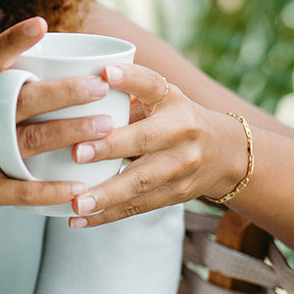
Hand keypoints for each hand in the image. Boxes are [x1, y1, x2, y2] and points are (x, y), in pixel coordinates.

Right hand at [0, 18, 116, 239]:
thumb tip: (26, 76)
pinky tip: (77, 188)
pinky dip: (51, 190)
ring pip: (30, 142)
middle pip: (23, 99)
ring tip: (106, 128)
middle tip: (101, 83)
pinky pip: (20, 190)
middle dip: (66, 91)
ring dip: (71, 134)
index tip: (42, 22)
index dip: (14, 39)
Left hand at [66, 63, 248, 227]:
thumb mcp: (160, 99)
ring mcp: (182, 165)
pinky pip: (138, 206)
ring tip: (77, 203)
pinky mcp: (176, 193)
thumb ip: (125, 95)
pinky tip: (78, 220)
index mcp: (172, 100)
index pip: (152, 84)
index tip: (105, 73)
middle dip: (110, 147)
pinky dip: (107, 215)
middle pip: (145, 139)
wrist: (225, 153)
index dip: (130, 79)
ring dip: (107, 194)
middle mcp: (182, 130)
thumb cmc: (173, 119)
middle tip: (77, 153)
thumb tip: (68, 92)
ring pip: (141, 181)